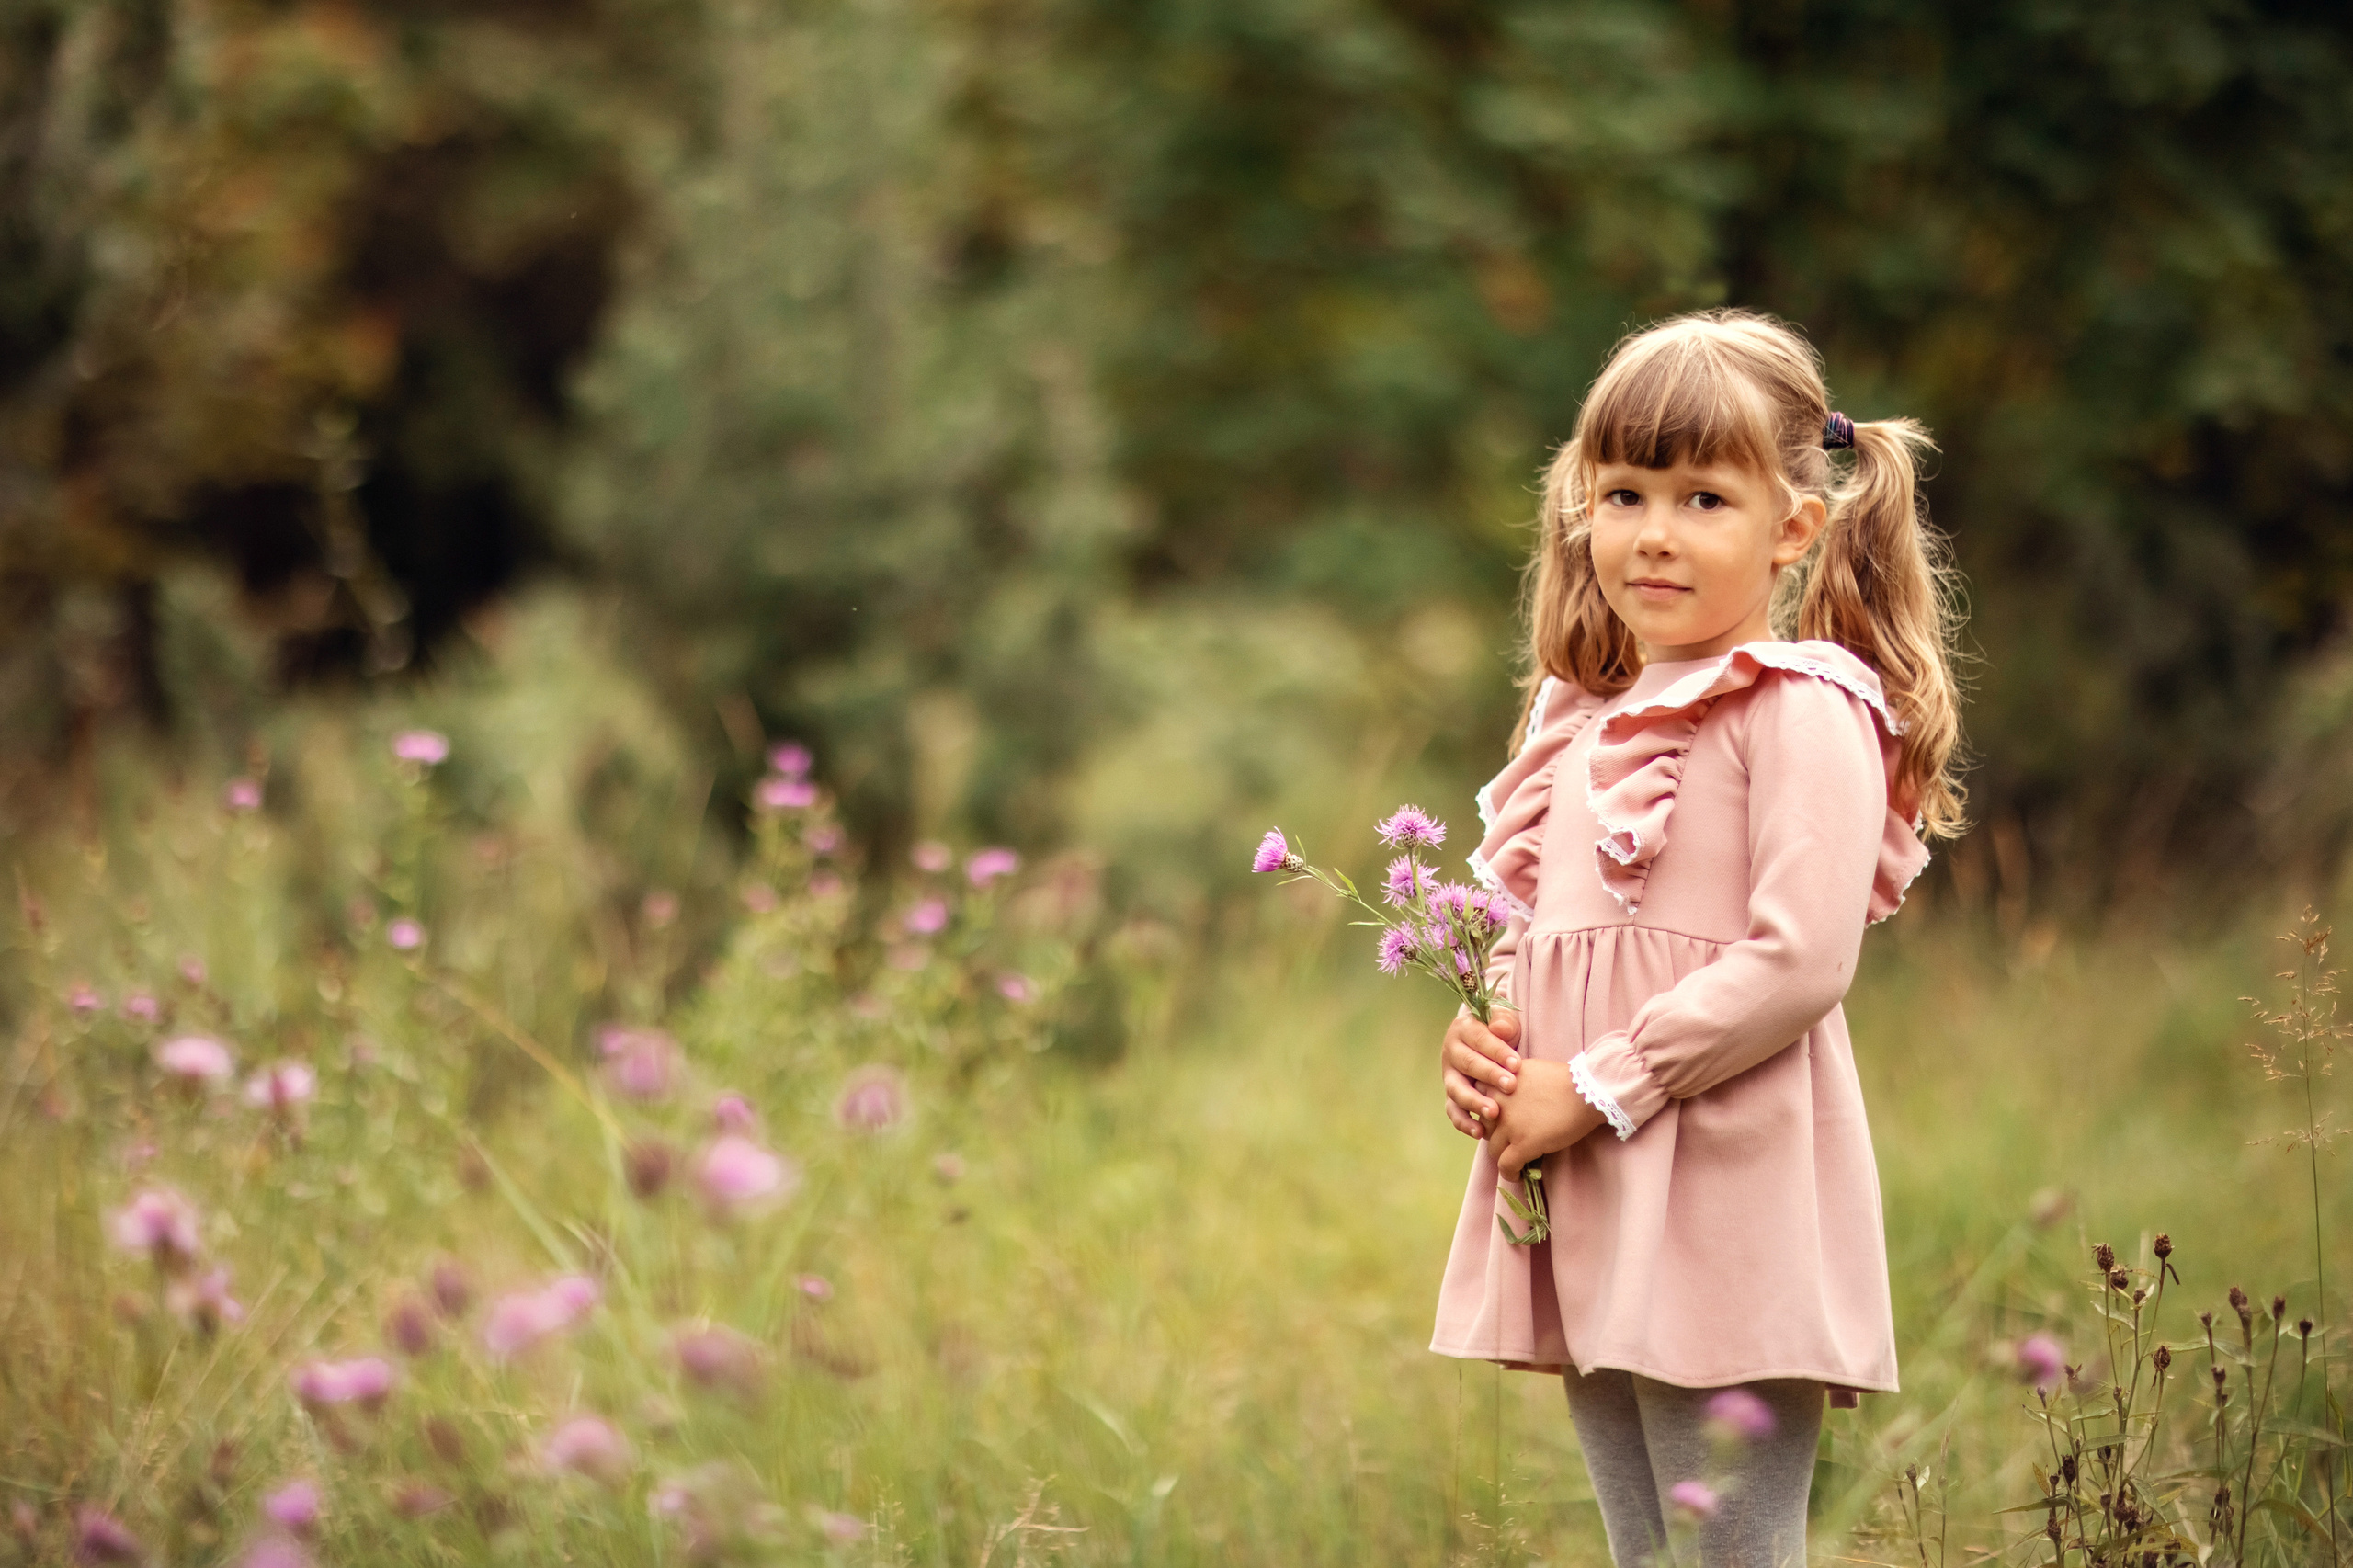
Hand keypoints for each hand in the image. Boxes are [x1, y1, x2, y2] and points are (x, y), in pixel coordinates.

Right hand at [1442, 1009, 1521, 1138]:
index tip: (1517, 1064)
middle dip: (1490, 1076)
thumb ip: (1504, 1022)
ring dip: (1475, 1102)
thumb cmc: (1502, 1033)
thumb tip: (1499, 1028)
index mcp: (1463, 1029)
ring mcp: (1449, 1076)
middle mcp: (1451, 1052)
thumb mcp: (1505, 1021)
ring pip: (1457, 1090)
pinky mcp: (1452, 1097)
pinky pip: (1453, 1111)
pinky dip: (1464, 1122)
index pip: (1479, 1039)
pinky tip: (1480, 1132)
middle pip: (1468, 1064)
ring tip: (1494, 1112)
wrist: (1490, 1046)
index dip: (1498, 1051)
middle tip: (1510, 1086)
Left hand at [1487, 1059, 1604, 1178]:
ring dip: (1502, 1156)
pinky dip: (1510, 1173)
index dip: (1487, 1112)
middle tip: (1508, 1141)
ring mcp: (1509, 1124)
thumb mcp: (1525, 1070)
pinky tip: (1518, 1175)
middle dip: (1495, 1135)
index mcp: (1496, 1081)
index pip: (1477, 1101)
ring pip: (1493, 1149)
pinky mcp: (1522, 1144)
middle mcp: (1496, 1102)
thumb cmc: (1563, 1078)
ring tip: (1513, 1160)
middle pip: (1484, 1126)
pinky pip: (1505, 1165)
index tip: (1498, 1120)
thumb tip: (1500, 1095)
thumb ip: (1507, 1080)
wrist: (1587, 1091)